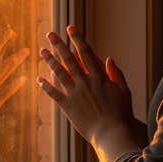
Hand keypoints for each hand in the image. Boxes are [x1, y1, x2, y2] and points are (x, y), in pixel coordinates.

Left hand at [37, 25, 134, 142]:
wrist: (111, 133)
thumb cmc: (120, 113)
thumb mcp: (123, 90)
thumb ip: (116, 74)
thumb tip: (108, 58)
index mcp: (99, 77)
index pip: (85, 53)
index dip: (77, 39)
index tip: (70, 28)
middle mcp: (85, 82)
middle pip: (69, 59)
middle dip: (59, 44)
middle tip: (50, 34)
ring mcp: (75, 94)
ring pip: (59, 73)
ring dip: (49, 61)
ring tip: (42, 50)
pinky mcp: (68, 107)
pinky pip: (54, 94)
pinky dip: (46, 86)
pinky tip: (39, 79)